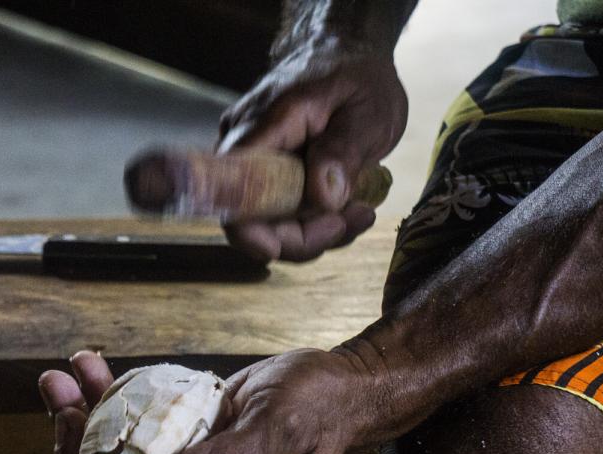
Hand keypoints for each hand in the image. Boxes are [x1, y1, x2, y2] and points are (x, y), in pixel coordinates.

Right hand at [218, 49, 406, 261]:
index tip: (276, 250)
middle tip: (350, 222)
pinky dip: (312, 219)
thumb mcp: (368, 113)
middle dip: (300, 235)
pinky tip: (346, 206)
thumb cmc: (359, 78)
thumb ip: (343, 152)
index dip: (247, 230)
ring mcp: (254, 159)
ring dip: (314, 229)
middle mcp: (246, 143)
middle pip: (250, 216)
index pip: (233, 189)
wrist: (348, 54)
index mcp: (267, 123)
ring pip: (269, 219)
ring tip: (359, 211)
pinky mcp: (266, 172)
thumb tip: (322, 198)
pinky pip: (280, 210)